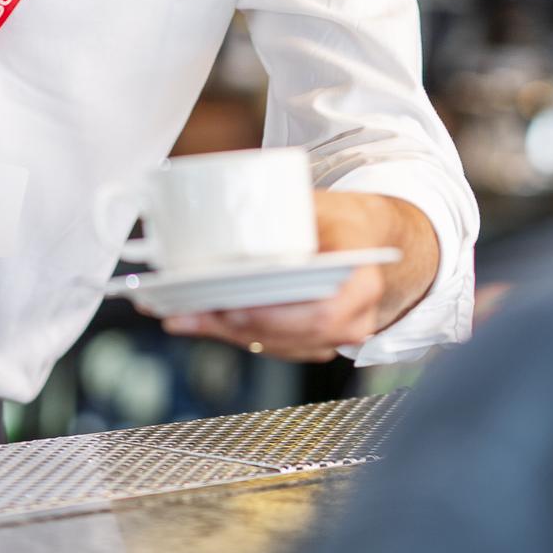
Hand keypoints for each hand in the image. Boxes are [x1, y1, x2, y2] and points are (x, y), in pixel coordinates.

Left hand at [156, 189, 439, 362]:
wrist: (369, 238)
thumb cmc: (340, 219)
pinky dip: (233, 333)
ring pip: (276, 344)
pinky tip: (199, 319)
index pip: (320, 311)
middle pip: (290, 334)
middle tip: (193, 308)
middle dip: (237, 323)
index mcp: (364, 282)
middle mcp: (356, 319)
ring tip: (183, 313)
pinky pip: (271, 346)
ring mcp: (336, 338)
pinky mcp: (312, 344)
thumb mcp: (317, 206)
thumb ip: (281, 219)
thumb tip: (228, 226)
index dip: (275, 313)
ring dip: (225, 331)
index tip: (233, 303)